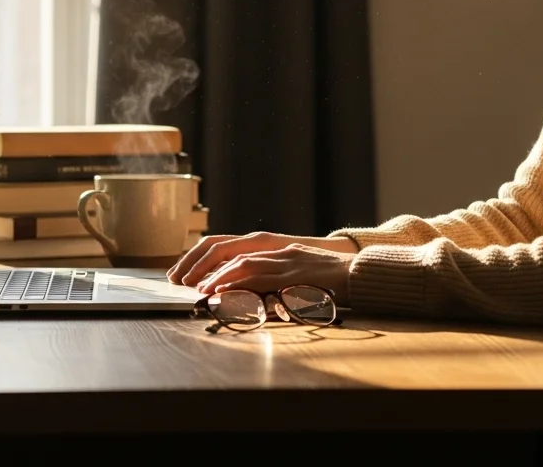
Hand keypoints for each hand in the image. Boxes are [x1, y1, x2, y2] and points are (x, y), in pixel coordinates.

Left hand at [167, 231, 357, 303]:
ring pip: (241, 261)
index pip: (231, 248)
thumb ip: (274, 281)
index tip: (185, 274)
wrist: (362, 274)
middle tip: (179, 281)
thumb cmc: (333, 281)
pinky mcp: (293, 271)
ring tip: (196, 289)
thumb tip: (245, 295)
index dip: (205, 259)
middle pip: (228, 249)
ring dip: (216, 275)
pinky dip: (237, 282)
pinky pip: (259, 275)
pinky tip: (222, 291)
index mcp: (276, 249)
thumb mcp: (299, 276)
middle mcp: (277, 249)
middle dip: (200, 264)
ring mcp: (285, 258)